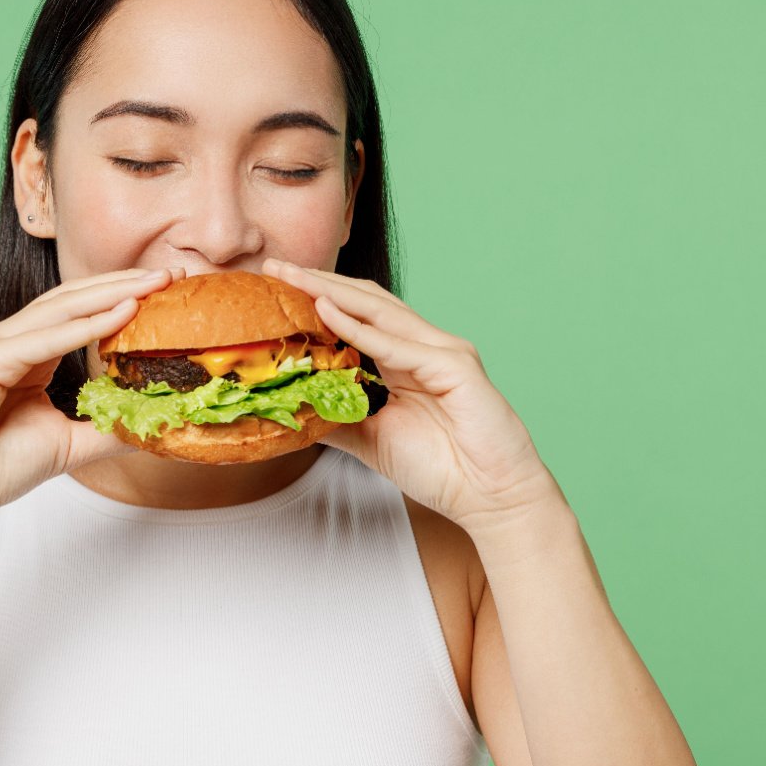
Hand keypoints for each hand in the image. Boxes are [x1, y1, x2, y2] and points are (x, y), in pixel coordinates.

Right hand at [0, 267, 186, 518]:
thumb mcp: (68, 445)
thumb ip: (105, 429)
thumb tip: (152, 427)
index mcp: (24, 353)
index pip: (78, 312)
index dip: (122, 297)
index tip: (167, 291)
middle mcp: (8, 341)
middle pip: (73, 298)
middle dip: (123, 284)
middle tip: (171, 273)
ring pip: (60, 309)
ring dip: (110, 294)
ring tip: (152, 285)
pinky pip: (42, 339)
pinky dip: (83, 327)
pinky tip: (119, 315)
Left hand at [261, 257, 562, 532]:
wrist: (490, 498)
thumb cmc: (441, 468)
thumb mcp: (371, 440)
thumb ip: (336, 419)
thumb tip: (291, 411)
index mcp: (407, 359)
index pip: (357, 315)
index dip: (317, 297)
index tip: (274, 287)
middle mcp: (425, 346)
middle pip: (365, 302)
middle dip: (319, 283)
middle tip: (275, 267)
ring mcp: (443, 352)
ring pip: (380, 312)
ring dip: (333, 293)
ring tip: (294, 279)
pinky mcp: (456, 367)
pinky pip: (399, 346)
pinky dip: (361, 329)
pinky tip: (328, 313)